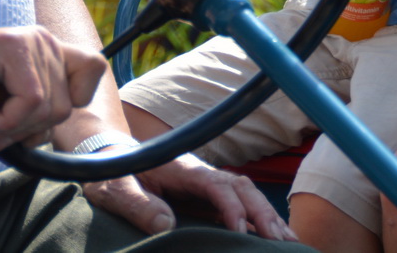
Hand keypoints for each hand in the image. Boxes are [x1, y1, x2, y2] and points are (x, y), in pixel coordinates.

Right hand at [0, 25, 105, 150]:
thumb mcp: (4, 112)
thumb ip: (32, 119)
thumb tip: (45, 138)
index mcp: (47, 51)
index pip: (93, 70)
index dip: (74, 101)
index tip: (36, 118)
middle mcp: (44, 40)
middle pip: (66, 105)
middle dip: (29, 131)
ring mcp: (30, 39)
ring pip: (48, 106)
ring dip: (12, 131)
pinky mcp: (13, 45)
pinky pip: (30, 100)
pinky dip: (6, 123)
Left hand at [85, 152, 297, 238]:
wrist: (109, 155)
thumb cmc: (112, 172)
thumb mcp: (116, 190)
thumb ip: (138, 205)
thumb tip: (166, 224)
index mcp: (182, 169)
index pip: (217, 185)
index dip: (232, 208)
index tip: (241, 232)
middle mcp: (201, 173)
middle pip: (242, 187)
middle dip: (263, 212)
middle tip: (282, 240)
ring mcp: (205, 183)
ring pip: (245, 193)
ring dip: (267, 214)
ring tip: (288, 240)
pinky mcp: (204, 194)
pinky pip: (237, 203)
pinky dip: (257, 217)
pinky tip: (270, 234)